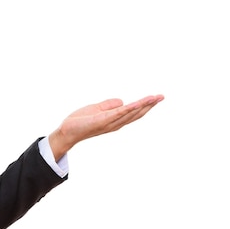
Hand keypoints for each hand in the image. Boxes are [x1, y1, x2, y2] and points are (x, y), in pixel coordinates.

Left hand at [48, 94, 163, 160]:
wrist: (67, 131)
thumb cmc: (80, 122)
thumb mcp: (97, 109)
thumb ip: (109, 105)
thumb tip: (122, 101)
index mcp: (115, 120)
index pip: (133, 113)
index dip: (145, 106)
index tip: (156, 98)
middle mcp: (116, 123)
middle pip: (136, 114)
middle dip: (150, 105)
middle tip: (162, 97)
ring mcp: (110, 123)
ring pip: (131, 113)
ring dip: (144, 105)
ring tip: (155, 98)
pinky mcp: (103, 120)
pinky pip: (119, 113)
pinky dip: (130, 108)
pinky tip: (139, 102)